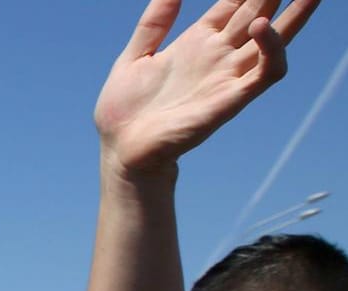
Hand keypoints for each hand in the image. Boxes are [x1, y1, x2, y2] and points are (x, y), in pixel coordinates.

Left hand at [94, 0, 317, 174]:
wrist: (121, 150)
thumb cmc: (124, 110)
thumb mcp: (134, 58)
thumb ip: (154, 24)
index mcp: (198, 41)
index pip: (234, 3)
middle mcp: (218, 55)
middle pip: (259, 12)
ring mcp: (227, 76)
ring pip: (274, 39)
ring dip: (295, 14)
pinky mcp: (230, 99)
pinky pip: (264, 72)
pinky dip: (271, 49)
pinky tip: (263, 26)